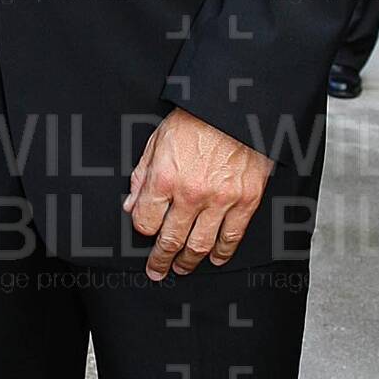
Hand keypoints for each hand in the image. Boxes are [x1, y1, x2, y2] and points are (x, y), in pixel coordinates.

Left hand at [124, 109, 271, 281]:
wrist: (236, 108)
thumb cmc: (197, 119)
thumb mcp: (158, 141)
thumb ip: (142, 176)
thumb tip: (132, 205)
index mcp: (165, 178)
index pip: (145, 222)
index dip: (143, 230)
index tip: (145, 231)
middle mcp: (191, 194)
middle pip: (170, 240)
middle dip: (160, 260)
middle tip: (157, 270)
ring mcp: (221, 200)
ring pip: (200, 244)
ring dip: (188, 261)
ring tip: (182, 268)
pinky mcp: (246, 200)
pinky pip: (232, 236)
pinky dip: (222, 252)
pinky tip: (214, 258)